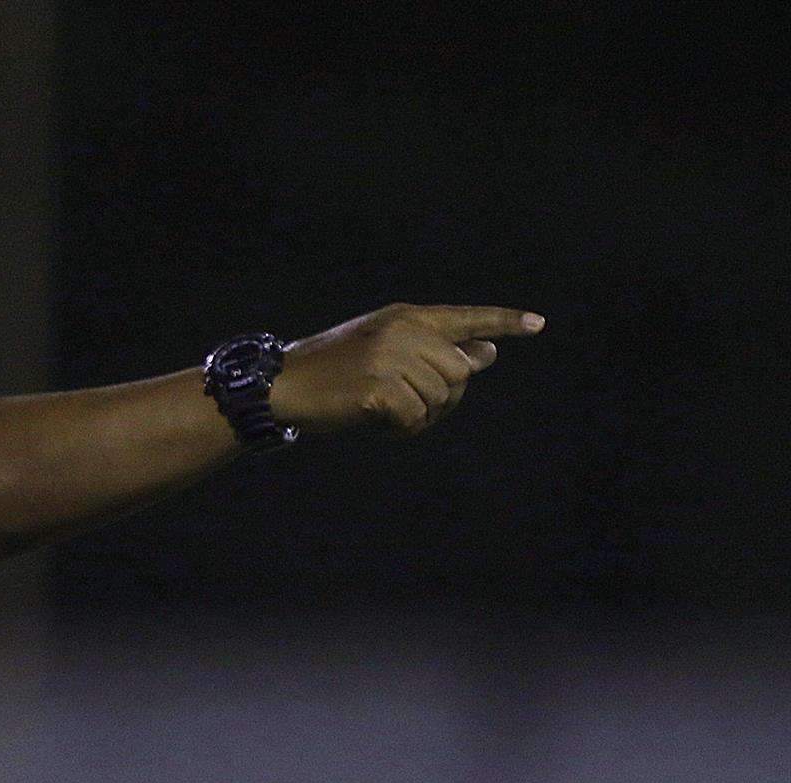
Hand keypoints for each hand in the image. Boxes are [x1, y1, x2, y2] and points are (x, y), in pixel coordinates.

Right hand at [269, 302, 544, 436]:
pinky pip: (416, 417)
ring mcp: (391, 358)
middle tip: (411, 407)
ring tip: (388, 414)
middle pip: (460, 372)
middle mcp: (403, 331)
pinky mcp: (380, 388)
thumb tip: (487, 357)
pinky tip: (378, 423)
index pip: (464, 318)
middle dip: (444, 396)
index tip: (538, 324)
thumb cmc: (330, 372)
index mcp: (406, 317)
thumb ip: (432, 351)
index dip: (503, 322)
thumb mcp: (383, 351)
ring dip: (421, 416)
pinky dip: (402, 428)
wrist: (281, 384)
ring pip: (441, 397)